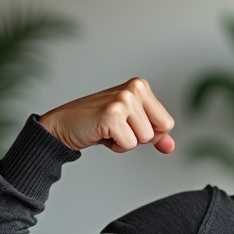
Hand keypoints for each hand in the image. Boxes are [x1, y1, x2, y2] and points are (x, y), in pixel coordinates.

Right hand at [39, 77, 175, 153]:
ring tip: (108, 129)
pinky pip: (129, 144)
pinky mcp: (112, 114)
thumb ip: (155, 134)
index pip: (167, 123)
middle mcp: (134, 88)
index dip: (149, 132)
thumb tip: (170, 146)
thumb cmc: (97, 123)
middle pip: (158, 131)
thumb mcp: (131, 125)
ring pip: (144, 139)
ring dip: (125, 141)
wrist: (63, 125)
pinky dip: (115, 145)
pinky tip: (102, 132)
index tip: (127, 124)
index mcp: (141, 86)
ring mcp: (123, 100)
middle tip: (116, 127)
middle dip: (139, 137)